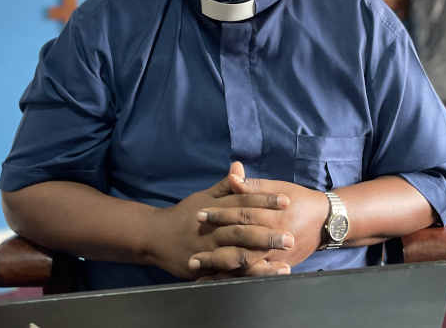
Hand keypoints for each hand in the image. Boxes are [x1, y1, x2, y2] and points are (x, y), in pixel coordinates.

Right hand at [147, 162, 295, 279]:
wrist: (154, 236)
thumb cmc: (183, 214)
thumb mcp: (203, 196)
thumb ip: (225, 186)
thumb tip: (239, 166)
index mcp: (215, 210)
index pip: (243, 202)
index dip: (265, 201)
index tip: (286, 201)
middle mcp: (213, 231)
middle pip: (243, 232)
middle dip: (268, 235)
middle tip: (291, 237)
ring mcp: (209, 252)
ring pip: (237, 256)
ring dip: (261, 261)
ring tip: (284, 264)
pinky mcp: (205, 269)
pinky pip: (228, 276)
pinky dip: (246, 278)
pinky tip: (263, 279)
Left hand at [190, 167, 329, 274]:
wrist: (326, 221)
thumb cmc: (299, 201)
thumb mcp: (278, 188)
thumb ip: (253, 185)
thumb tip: (233, 174)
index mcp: (275, 214)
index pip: (243, 214)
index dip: (220, 214)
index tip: (199, 214)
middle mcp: (276, 236)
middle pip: (242, 241)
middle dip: (215, 243)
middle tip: (193, 248)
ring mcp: (279, 255)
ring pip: (247, 263)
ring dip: (222, 265)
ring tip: (199, 266)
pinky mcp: (280, 266)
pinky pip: (256, 275)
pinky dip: (236, 278)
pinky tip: (218, 279)